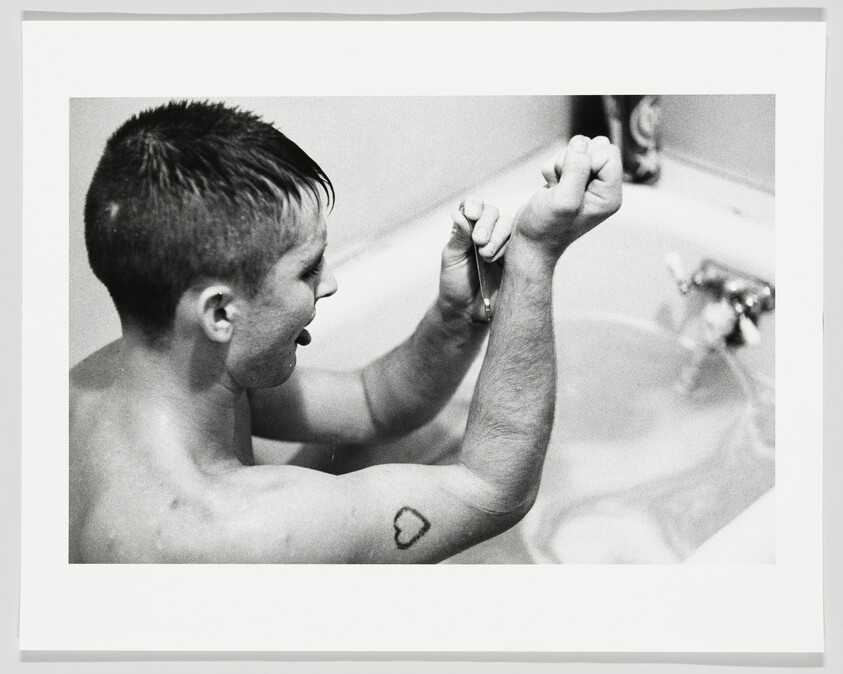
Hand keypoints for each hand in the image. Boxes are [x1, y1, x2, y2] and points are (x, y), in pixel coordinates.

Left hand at [438, 196, 513, 322]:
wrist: (469, 311)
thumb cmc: (456, 284)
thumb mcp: (452, 258)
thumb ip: (458, 236)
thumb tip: (459, 213)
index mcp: (467, 228)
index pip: (473, 206)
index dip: (475, 205)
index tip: (472, 214)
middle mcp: (486, 231)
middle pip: (492, 212)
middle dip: (486, 223)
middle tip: (478, 242)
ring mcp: (502, 243)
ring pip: (508, 224)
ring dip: (498, 236)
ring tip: (487, 257)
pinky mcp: (516, 255)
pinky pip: (520, 240)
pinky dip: (509, 245)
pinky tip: (501, 258)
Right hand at [513, 135, 622, 261]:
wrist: (530, 241)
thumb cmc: (546, 227)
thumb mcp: (563, 200)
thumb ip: (576, 170)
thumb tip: (581, 143)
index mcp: (610, 194)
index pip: (609, 153)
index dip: (586, 160)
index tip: (571, 182)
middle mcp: (602, 187)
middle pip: (595, 146)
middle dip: (572, 159)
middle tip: (562, 184)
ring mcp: (587, 182)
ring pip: (578, 149)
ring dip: (560, 164)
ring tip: (555, 188)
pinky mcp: (571, 179)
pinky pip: (564, 157)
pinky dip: (552, 169)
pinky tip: (551, 188)